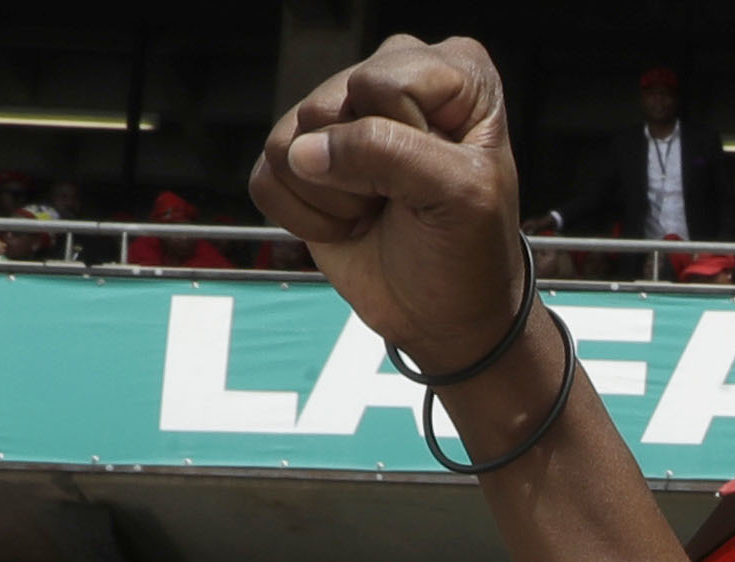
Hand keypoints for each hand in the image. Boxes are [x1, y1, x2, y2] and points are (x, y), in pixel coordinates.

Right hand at [251, 37, 530, 377]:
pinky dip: (304, 218)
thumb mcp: (460, 196)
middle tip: (402, 201)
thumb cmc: (469, 252)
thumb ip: (389, 154)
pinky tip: (349, 223)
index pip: (382, 84)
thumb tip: (302, 151)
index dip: (403, 141)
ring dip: (333, 198)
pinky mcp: (298, 157)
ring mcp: (338, 115)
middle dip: (360, 172)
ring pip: (286, 141)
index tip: (438, 179)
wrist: (445, 315)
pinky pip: (265, 176)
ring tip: (377, 211)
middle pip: (326, 107)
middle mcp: (389, 78)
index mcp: (450, 72)